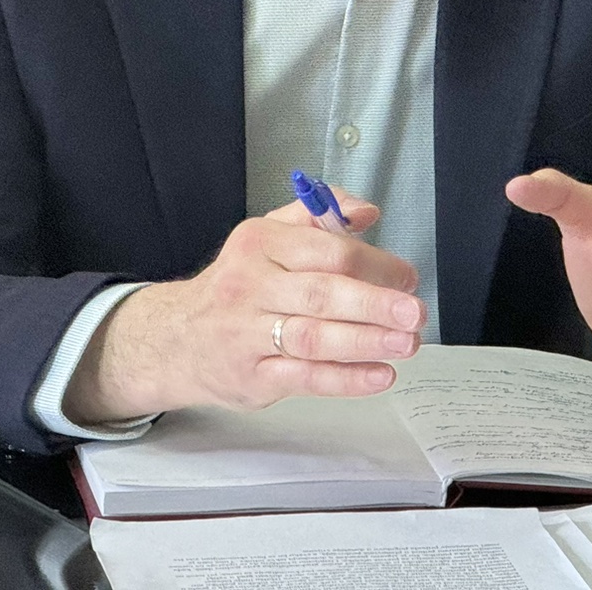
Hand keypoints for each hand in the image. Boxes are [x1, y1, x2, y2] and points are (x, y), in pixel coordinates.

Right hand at [63, 191, 424, 422]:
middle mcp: (250, 286)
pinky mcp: (252, 377)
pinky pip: (305, 378)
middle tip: (414, 312)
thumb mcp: (268, 236)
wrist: (177, 338)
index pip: (326, 250)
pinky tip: (379, 374)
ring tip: (406, 343)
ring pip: (314, 338)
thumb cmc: (238, 285)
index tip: (406, 277)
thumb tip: (366, 212)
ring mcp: (247, 334)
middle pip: (321, 294)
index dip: (374, 263)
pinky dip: (346, 379)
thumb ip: (319, 216)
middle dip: (374, 304)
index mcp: (260, 243)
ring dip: (366, 342)